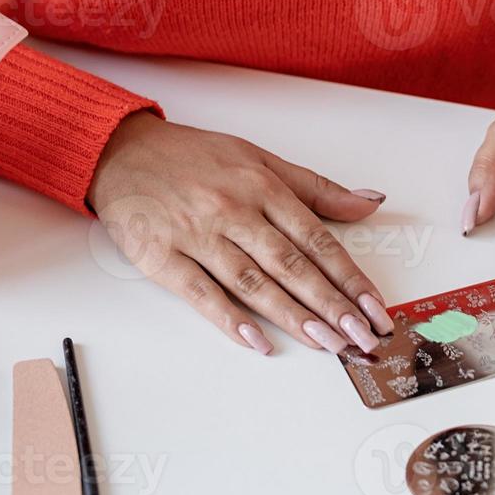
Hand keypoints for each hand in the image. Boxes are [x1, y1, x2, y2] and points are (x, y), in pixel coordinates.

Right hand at [88, 112, 393, 354]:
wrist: (120, 150)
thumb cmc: (192, 157)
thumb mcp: (260, 160)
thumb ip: (315, 188)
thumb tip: (370, 202)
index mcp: (262, 187)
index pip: (317, 239)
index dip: (350, 276)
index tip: (374, 307)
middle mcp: (234, 210)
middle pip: (291, 264)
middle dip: (331, 304)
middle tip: (360, 336)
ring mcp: (197, 234)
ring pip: (253, 281)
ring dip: (292, 316)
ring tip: (326, 343)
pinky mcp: (161, 256)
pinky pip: (200, 292)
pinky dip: (229, 318)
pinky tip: (257, 341)